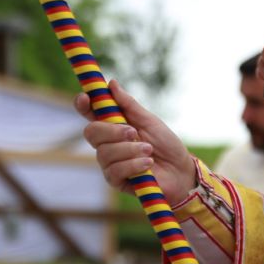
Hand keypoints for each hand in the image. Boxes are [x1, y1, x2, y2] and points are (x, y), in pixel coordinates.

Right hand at [76, 80, 195, 200]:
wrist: (180, 171)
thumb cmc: (165, 144)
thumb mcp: (149, 120)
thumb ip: (129, 105)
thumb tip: (111, 83)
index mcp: (113, 126)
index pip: (90, 114)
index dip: (83, 104)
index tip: (85, 98)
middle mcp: (107, 143)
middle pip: (91, 132)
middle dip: (112, 131)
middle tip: (133, 132)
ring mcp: (109, 163)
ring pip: (104, 153)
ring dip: (130, 149)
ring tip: (148, 150)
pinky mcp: (116, 180)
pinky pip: (114, 170)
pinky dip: (133, 164)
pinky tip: (148, 164)